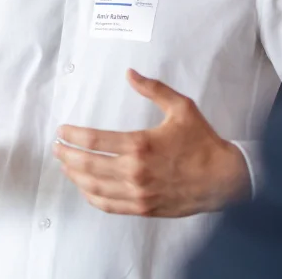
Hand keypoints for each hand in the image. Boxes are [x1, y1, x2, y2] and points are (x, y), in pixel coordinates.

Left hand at [54, 70, 249, 217]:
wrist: (223, 178)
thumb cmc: (202, 142)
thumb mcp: (181, 107)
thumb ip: (153, 89)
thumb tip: (131, 74)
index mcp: (140, 144)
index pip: (94, 140)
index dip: (73, 135)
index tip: (62, 131)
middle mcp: (135, 171)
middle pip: (87, 165)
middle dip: (67, 155)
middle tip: (57, 148)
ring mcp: (137, 193)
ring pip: (93, 187)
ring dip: (74, 176)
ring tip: (65, 166)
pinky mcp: (142, 208)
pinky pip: (108, 205)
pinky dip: (91, 196)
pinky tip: (85, 187)